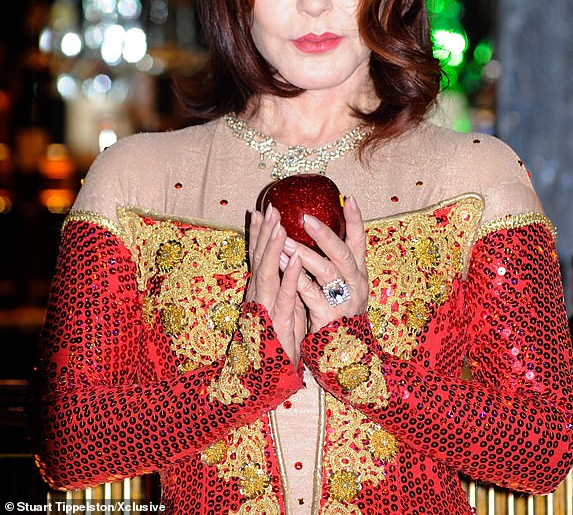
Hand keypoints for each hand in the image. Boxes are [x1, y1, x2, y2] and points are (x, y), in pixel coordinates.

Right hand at [246, 204, 306, 368]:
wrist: (263, 379)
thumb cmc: (276, 342)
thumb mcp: (280, 308)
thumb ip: (282, 287)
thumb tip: (290, 264)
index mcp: (261, 291)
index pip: (260, 257)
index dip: (260, 234)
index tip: (262, 210)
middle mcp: (260, 295)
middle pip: (259, 258)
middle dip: (264, 232)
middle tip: (269, 208)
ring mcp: (266, 308)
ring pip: (268, 273)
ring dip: (273, 248)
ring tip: (279, 225)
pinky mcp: (277, 323)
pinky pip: (285, 296)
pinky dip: (290, 276)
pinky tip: (297, 260)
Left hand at [289, 195, 367, 332]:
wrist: (345, 351)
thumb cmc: (339, 310)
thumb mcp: (344, 284)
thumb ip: (336, 261)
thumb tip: (322, 229)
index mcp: (358, 271)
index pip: (360, 240)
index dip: (356, 219)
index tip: (349, 197)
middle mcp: (355, 282)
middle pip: (342, 252)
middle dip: (324, 234)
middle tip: (305, 218)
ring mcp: (343, 299)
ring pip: (325, 271)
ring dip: (303, 254)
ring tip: (283, 240)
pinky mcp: (328, 315)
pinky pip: (311, 293)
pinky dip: (296, 278)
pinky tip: (282, 264)